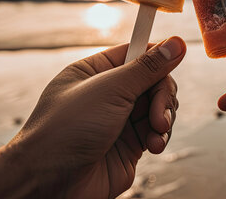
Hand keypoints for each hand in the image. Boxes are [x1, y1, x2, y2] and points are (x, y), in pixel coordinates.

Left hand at [4, 37, 184, 198]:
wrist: (49, 182)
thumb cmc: (66, 130)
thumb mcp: (110, 90)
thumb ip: (147, 68)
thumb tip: (176, 44)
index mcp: (95, 72)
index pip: (136, 53)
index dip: (158, 55)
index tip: (176, 57)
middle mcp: (108, 94)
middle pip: (154, 81)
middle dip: (163, 96)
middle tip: (160, 114)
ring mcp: (119, 120)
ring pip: (160, 107)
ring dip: (164, 118)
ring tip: (156, 131)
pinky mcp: (128, 146)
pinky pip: (157, 133)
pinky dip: (161, 137)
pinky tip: (154, 146)